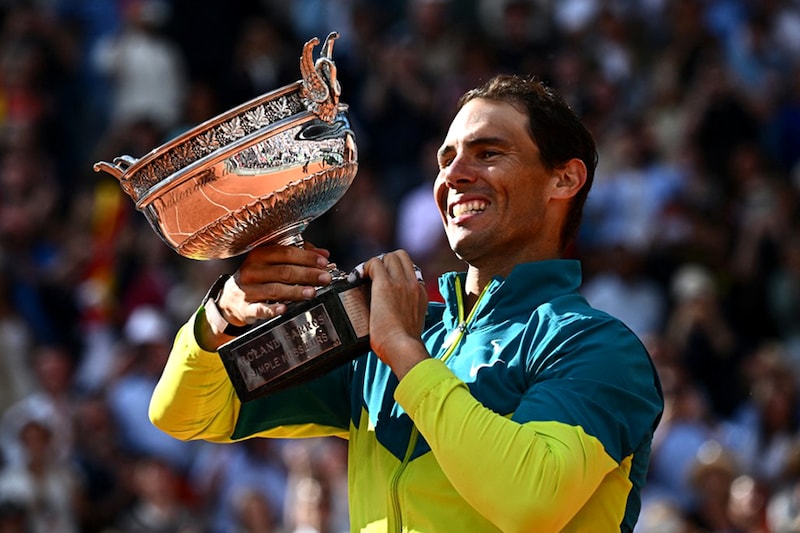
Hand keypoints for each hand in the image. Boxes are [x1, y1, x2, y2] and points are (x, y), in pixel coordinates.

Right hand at [197, 243, 332, 349]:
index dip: (307, 257)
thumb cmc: (258, 277)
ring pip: (275, 289)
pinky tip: (284, 310)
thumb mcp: (273, 262)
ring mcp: (247, 289)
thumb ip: (298, 256)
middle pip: (284, 271)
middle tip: (325, 278)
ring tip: (312, 292)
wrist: (230, 299)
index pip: (286, 252)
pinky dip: (272, 310)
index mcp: (260, 254)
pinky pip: (259, 309)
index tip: (324, 262)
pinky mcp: (245, 308)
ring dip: (295, 291)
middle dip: (307, 274)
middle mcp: (252, 270)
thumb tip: (323, 254)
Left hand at [363, 250, 429, 378]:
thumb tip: (393, 315)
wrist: (403, 348)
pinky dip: (365, 267)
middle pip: (401, 256)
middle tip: (373, 275)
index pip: (410, 270)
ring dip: (375, 263)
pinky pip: (375, 263)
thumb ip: (405, 314)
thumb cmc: (403, 345)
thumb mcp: (411, 324)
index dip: (395, 271)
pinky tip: (358, 279)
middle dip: (385, 262)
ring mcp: (401, 283)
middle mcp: (413, 284)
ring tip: (365, 277)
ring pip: (389, 256)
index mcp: (420, 294)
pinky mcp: (385, 285)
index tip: (385, 280)